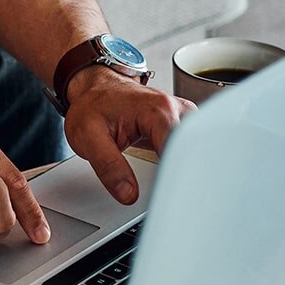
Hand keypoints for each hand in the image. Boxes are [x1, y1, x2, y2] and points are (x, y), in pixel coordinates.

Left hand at [62, 67, 195, 203]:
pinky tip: (173, 175)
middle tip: (170, 195)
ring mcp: (181, 117)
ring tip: (171, 185)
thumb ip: (109, 167)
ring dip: (187, 170)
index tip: (167, 195)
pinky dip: (183, 164)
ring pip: (197, 150)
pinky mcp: (180, 126)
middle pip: (195, 150)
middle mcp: (176, 110)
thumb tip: (128, 194)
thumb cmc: (92, 106)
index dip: (176, 176)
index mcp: (157, 110)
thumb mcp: (88, 137)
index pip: (180, 150)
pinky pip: (190, 148)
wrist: (94, 89)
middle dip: (186, 175)